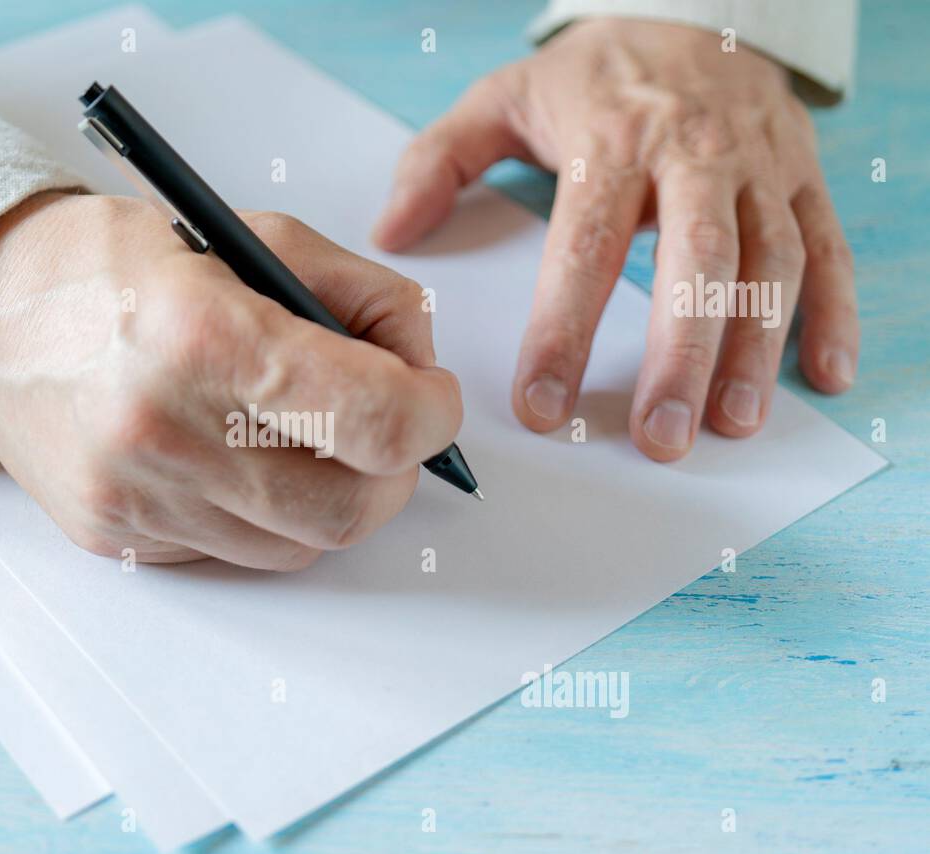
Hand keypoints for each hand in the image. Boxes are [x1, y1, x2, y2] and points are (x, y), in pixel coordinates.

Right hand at [0, 193, 461, 569]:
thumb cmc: (118, 265)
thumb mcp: (251, 237)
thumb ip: (360, 298)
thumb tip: (421, 369)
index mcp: (201, 334)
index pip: (370, 419)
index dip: (430, 414)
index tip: (431, 399)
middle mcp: (160, 429)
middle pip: (348, 509)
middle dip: (395, 473)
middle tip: (387, 431)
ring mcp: (134, 497)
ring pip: (300, 545)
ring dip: (332, 497)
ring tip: (307, 439)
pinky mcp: (117, 537)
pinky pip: (237, 554)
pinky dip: (265, 516)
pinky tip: (238, 459)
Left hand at [373, 18, 857, 460]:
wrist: (695, 4)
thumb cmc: (598, 72)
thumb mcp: (507, 96)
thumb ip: (441, 160)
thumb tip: (391, 230)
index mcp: (614, 142)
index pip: (585, 249)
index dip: (564, 331)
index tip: (543, 404)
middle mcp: (695, 155)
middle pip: (696, 263)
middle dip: (681, 356)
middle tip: (660, 437)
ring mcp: (761, 166)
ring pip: (770, 261)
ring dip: (756, 347)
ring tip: (732, 423)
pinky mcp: (805, 176)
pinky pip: (830, 246)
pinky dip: (835, 312)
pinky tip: (822, 375)